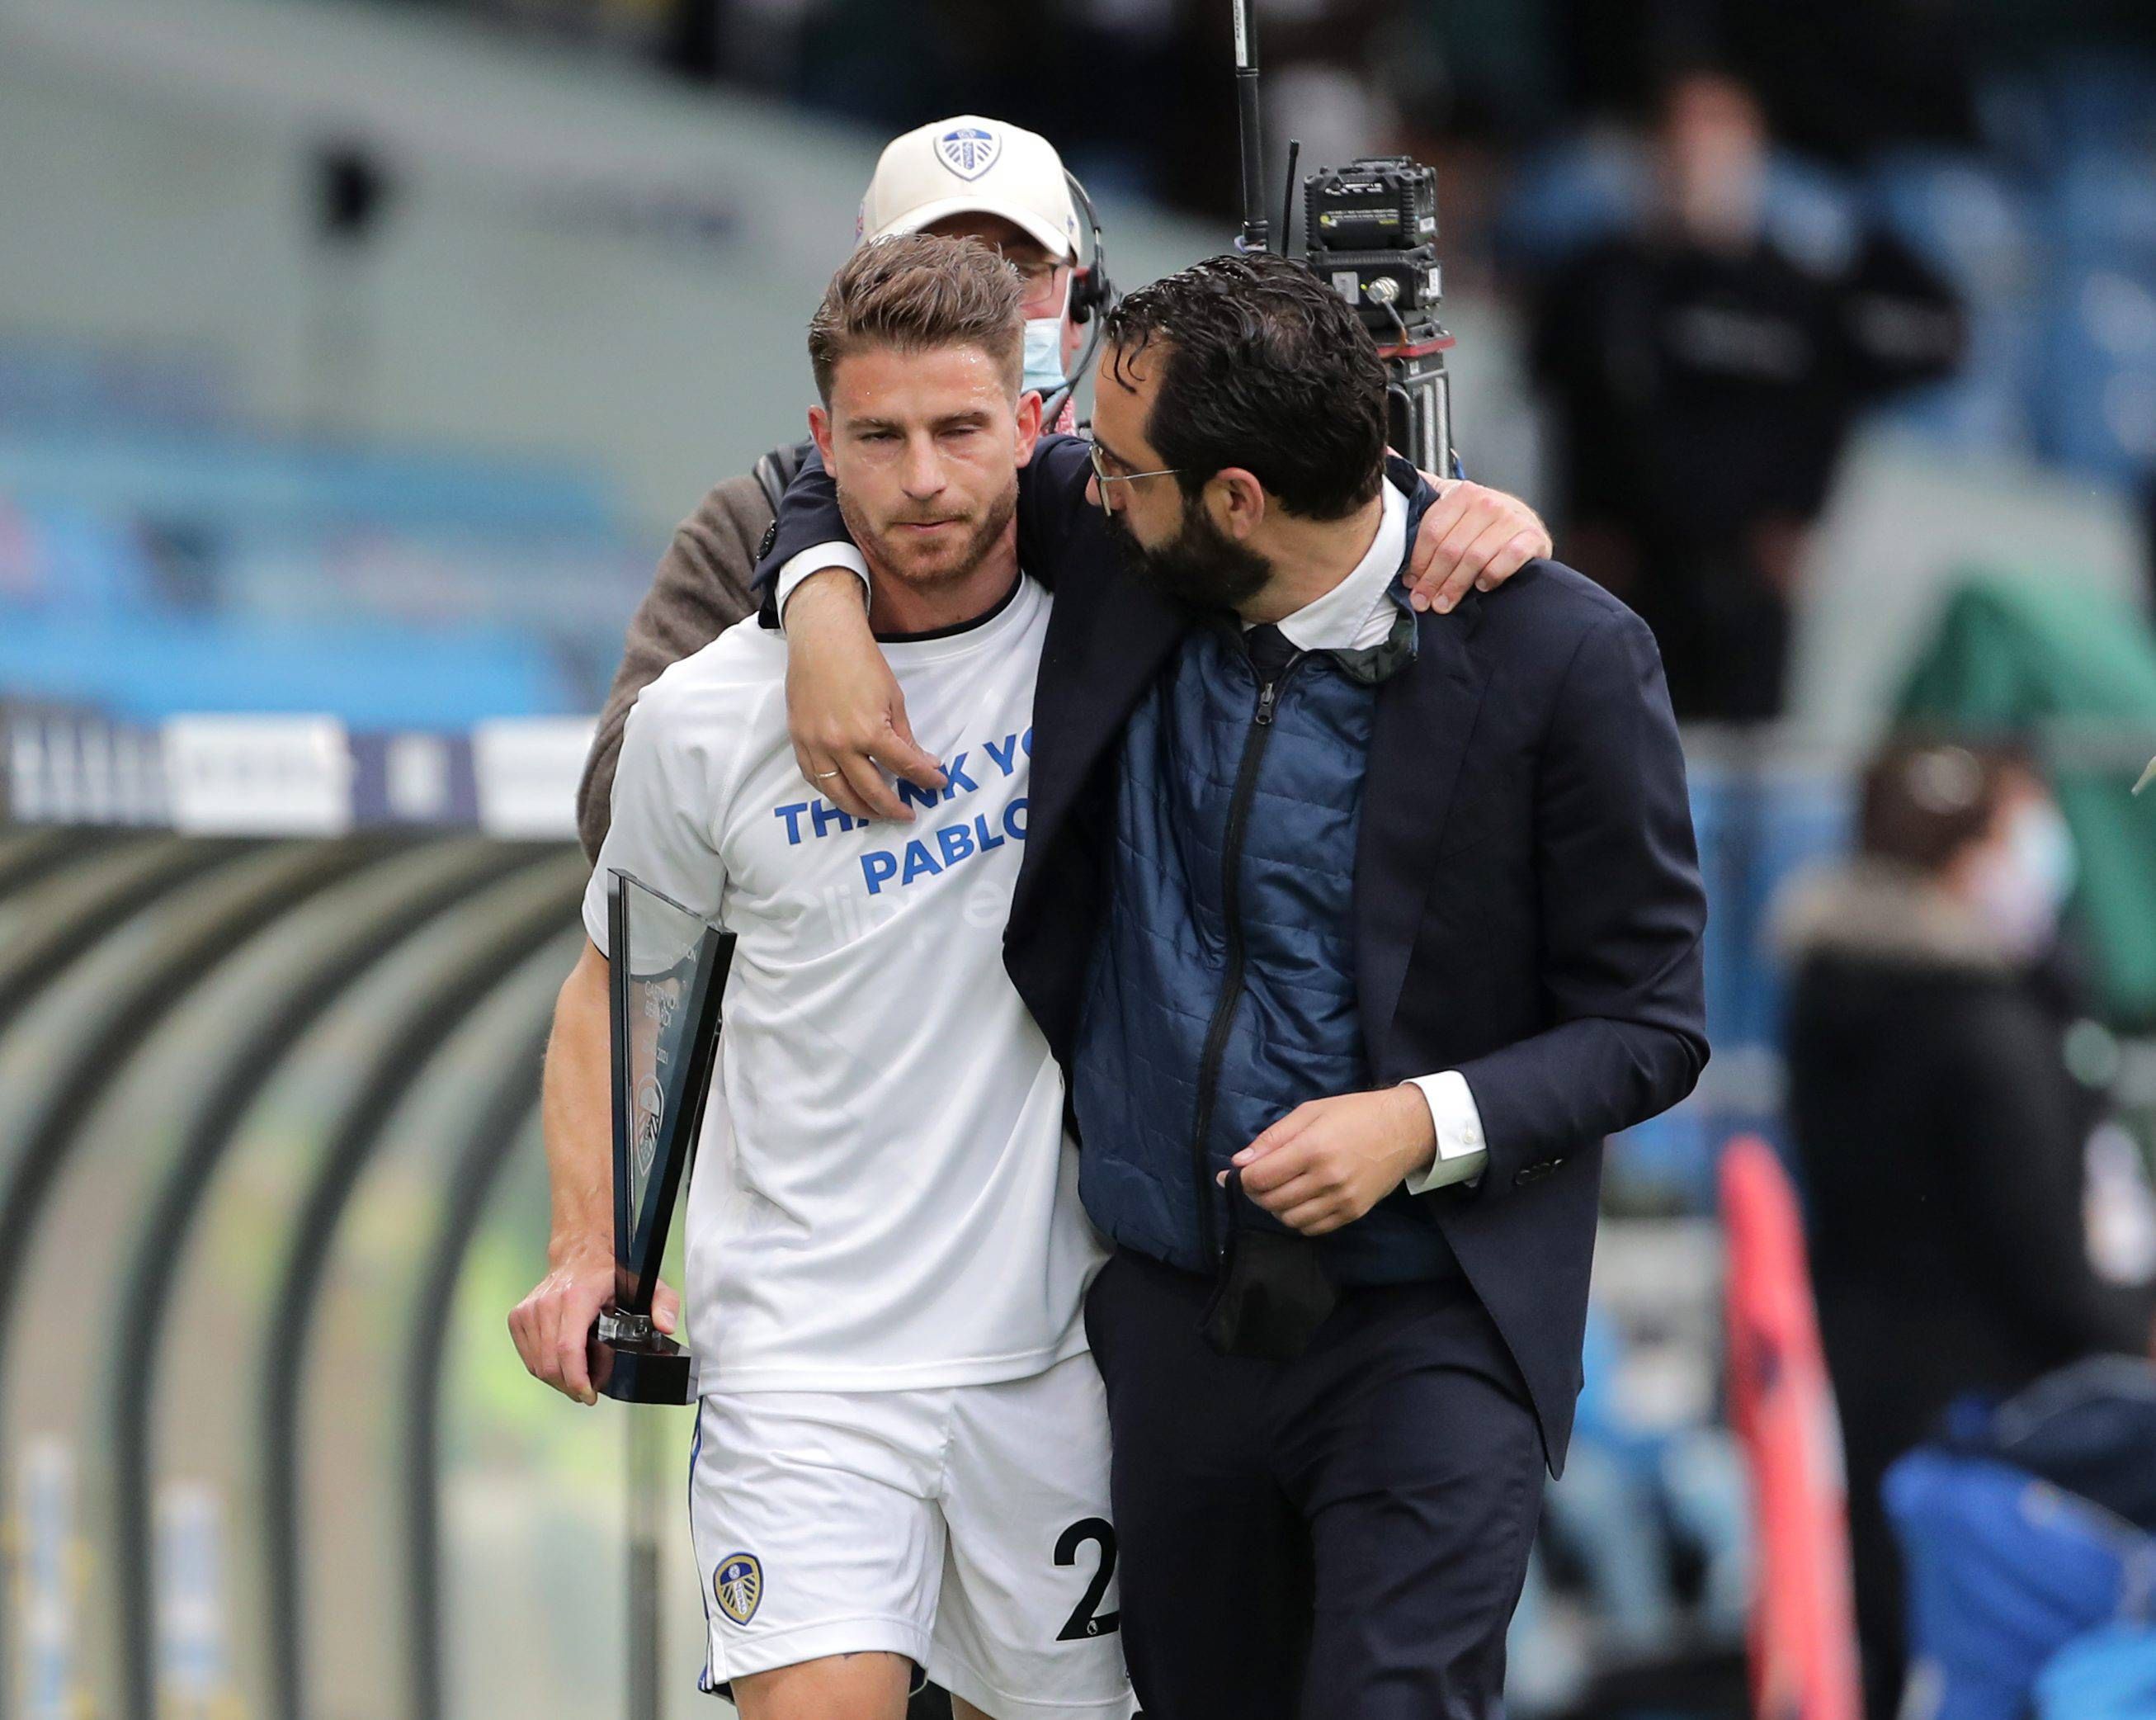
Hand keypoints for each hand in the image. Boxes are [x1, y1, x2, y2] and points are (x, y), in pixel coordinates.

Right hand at [509, 1239, 678, 1405]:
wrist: (580, 1252)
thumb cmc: (610, 1271)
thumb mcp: (645, 1283)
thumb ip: (664, 1303)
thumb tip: (666, 1325)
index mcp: (577, 1296)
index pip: (568, 1349)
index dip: (576, 1379)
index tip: (589, 1394)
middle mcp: (548, 1303)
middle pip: (550, 1363)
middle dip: (570, 1386)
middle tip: (589, 1391)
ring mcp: (529, 1310)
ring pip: (537, 1364)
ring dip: (557, 1380)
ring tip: (578, 1379)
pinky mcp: (518, 1316)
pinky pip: (528, 1357)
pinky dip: (543, 1368)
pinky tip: (562, 1366)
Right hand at [784, 570, 945, 820]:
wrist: (821, 639)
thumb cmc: (862, 662)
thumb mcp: (894, 699)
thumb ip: (905, 737)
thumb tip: (924, 765)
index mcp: (870, 731)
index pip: (904, 767)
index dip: (925, 779)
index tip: (938, 785)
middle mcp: (840, 745)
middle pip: (870, 791)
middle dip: (892, 808)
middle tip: (906, 815)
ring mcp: (815, 745)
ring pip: (837, 793)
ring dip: (859, 810)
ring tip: (875, 814)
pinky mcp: (798, 740)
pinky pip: (812, 777)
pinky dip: (830, 791)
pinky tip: (843, 794)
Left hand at [1225, 1087, 1437, 1235]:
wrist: (1403, 1130)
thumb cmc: (1354, 1114)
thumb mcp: (1310, 1112)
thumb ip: (1273, 1138)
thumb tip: (1239, 1162)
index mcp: (1313, 1149)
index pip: (1261, 1178)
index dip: (1243, 1178)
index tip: (1239, 1172)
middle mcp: (1327, 1179)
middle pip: (1272, 1201)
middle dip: (1256, 1192)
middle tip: (1258, 1180)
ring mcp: (1342, 1200)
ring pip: (1290, 1219)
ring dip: (1276, 1208)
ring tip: (1280, 1189)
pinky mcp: (1353, 1213)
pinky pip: (1313, 1228)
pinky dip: (1298, 1219)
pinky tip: (1300, 1201)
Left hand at [1405, 478, 1550, 614]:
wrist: (1523, 522)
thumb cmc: (1480, 519)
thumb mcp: (1450, 500)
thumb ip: (1421, 488)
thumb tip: (1386, 454)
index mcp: (1462, 493)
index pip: (1431, 532)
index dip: (1418, 562)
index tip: (1410, 583)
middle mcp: (1487, 503)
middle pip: (1451, 550)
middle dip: (1433, 581)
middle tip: (1424, 602)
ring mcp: (1511, 520)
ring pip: (1475, 558)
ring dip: (1457, 586)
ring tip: (1444, 603)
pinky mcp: (1531, 538)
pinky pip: (1507, 561)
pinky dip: (1491, 576)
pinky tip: (1481, 586)